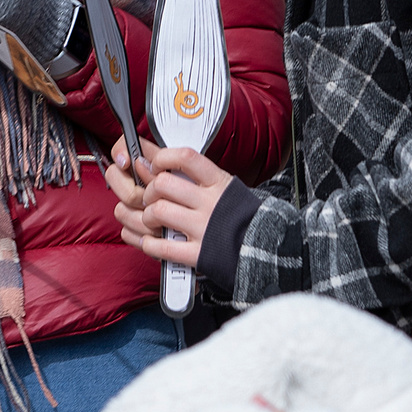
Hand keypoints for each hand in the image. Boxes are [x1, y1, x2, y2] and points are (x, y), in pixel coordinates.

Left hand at [106, 142, 230, 266]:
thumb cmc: (239, 216)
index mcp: (218, 182)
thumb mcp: (222, 187)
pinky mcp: (199, 254)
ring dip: (146, 216)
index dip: (162, 158)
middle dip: (148, 191)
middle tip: (150, 198)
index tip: (155, 165)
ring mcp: (204, 228)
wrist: (265, 247)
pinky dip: (149, 243)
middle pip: (163, 184)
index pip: (185, 158)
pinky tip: (151, 241)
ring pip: (159, 212)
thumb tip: (148, 163)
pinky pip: (163, 247)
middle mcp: (211, 202)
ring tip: (152, 220)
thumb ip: (191, 176)